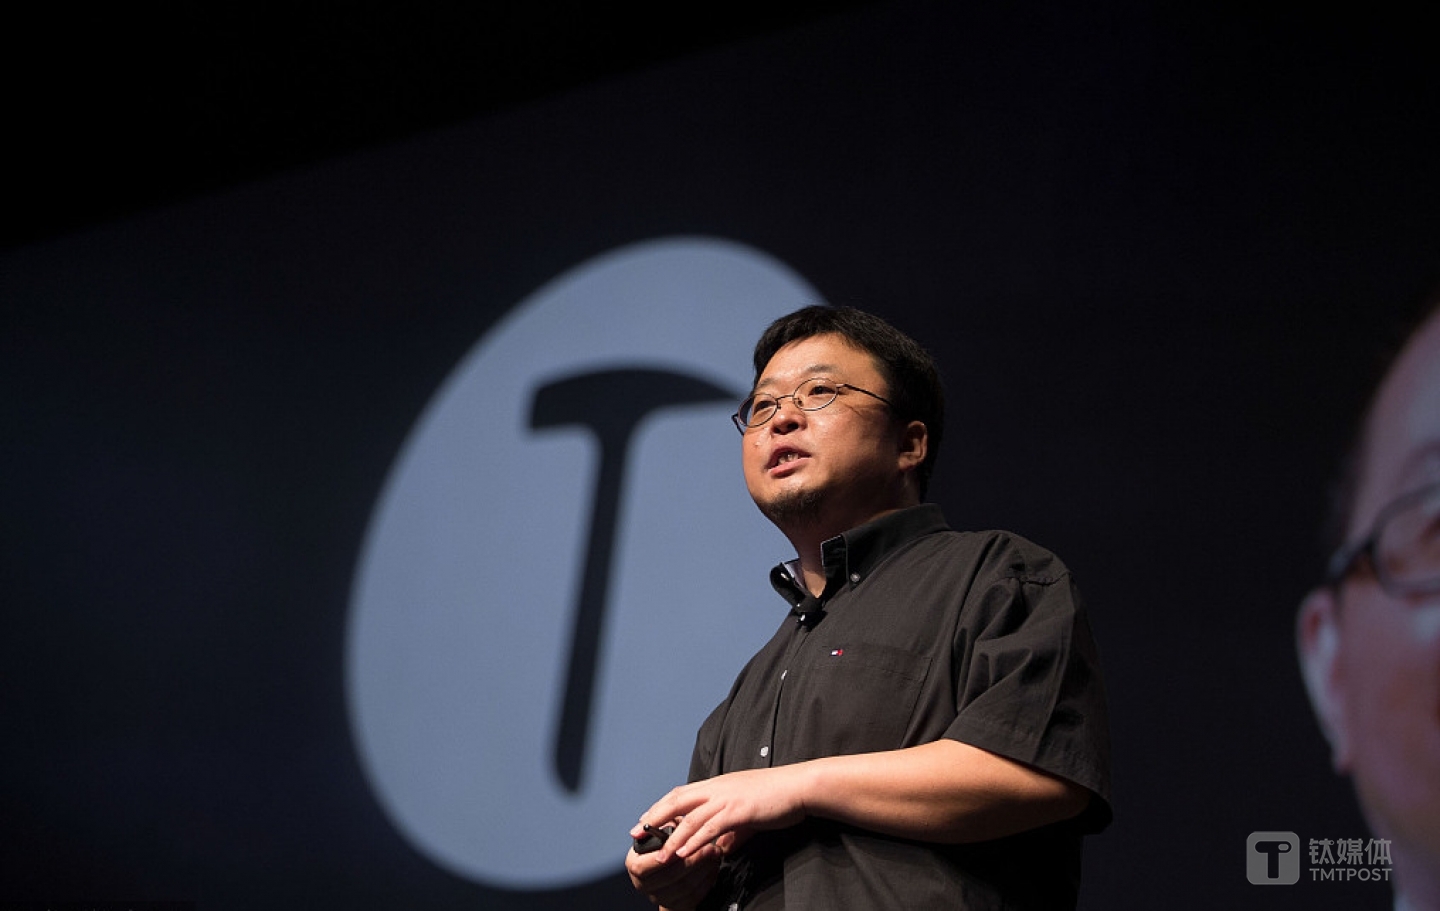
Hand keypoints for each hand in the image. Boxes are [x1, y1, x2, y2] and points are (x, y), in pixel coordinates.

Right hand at [625, 832, 721, 909]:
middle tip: (710, 847)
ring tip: (715, 854)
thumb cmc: (664, 846)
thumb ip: (665, 825)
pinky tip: (713, 867)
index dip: (667, 853)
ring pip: (684, 887)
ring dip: (704, 869)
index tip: (685, 842)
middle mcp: (643, 884)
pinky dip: (707, 880)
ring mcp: (660, 897)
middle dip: (693, 860)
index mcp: (634, 863)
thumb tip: (674, 818)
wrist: (668, 872)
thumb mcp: (661, 831)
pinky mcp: (676, 906)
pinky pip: (694, 896)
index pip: (647, 863)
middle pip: (670, 876)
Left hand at [636, 766, 808, 861]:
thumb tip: (722, 847)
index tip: (645, 819)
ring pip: (691, 817)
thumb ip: (732, 830)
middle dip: (654, 817)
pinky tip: (685, 852)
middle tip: (637, 832)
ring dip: (672, 837)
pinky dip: (695, 840)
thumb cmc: (777, 797)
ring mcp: (727, 798)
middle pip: (677, 800)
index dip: (661, 806)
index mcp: (718, 785)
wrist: (799, 786)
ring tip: (659, 854)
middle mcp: (718, 788)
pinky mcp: (739, 810)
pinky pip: (711, 827)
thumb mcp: (748, 813)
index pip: (681, 794)